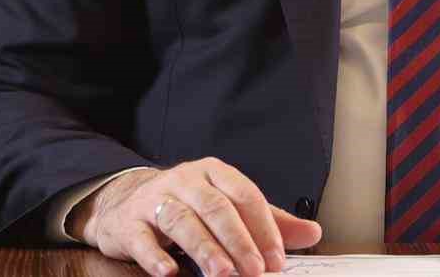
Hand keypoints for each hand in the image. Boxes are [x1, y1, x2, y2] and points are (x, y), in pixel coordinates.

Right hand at [69, 158, 322, 275]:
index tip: (277, 260)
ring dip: (204, 247)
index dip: (263, 227)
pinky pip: (142, 238)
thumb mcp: (229, 207)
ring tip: (222, 272)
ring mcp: (155, 199)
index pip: (245, 195)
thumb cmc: (189, 207)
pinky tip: (169, 273)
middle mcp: (185, 180)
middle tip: (254, 271)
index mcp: (214, 173)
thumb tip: (313, 232)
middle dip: (238, 240)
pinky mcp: (130, 222)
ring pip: (181, 220)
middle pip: (215, 207)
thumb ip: (269, 222)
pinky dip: (156, 256)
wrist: (125, 203)